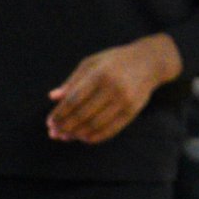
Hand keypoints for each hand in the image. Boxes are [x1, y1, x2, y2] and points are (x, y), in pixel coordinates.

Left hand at [47, 34, 182, 143]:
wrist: (149, 61)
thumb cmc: (115, 61)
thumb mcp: (91, 63)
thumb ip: (72, 81)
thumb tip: (52, 97)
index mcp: (99, 74)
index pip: (73, 100)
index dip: (59, 114)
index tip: (50, 122)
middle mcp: (112, 88)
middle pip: (83, 114)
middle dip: (66, 127)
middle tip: (55, 133)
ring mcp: (124, 100)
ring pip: (96, 124)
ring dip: (78, 134)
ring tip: (67, 136)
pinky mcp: (133, 110)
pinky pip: (112, 129)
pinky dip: (96, 136)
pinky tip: (85, 138)